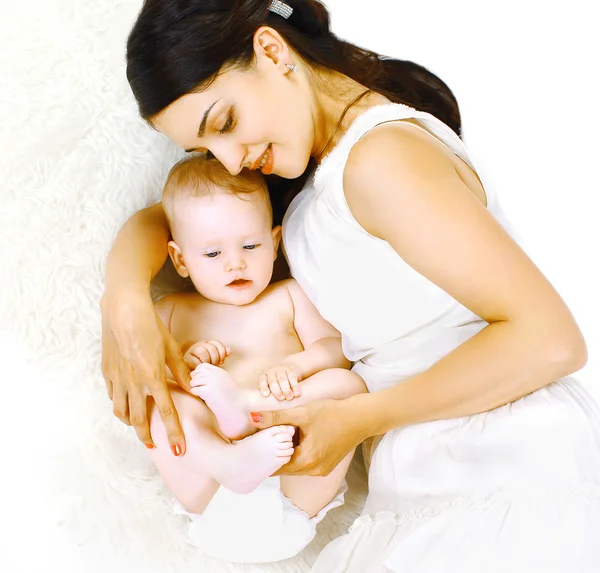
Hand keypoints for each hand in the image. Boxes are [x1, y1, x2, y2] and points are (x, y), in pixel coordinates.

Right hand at [101, 291, 191, 453]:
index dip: (173, 433)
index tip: (178, 450)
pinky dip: (120, 404)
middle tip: (154, 444)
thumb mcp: (172, 349)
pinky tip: (127, 403)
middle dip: (147, 436)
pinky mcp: (107, 372)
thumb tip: (192, 389)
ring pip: (121, 412)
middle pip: (138, 420)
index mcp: (153, 377)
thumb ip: (182, 372)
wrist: (123, 310)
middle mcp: (133, 382)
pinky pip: (113, 396)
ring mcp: (117, 378)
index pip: (166, 413)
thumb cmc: (151, 327)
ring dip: (131, 423)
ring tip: (139, 426)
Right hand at [184, 340, 230, 368]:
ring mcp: (192, 351)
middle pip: (211, 347)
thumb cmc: (207, 368)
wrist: (195, 376)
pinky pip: (195, 360)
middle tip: (215, 365)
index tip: (221, 362)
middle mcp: (199, 345)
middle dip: (215, 358)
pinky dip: (200, 365)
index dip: (221, 352)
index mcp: (208, 344)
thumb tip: (229, 351)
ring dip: (207, 361)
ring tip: (208, 367)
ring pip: (202, 352)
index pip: (217, 343)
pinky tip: (201, 369)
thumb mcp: (216, 360)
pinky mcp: (186, 358)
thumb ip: (222, 355)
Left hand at [249, 399, 366, 475]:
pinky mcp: (326, 466)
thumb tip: (251, 418)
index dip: (263, 455)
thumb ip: (275, 417)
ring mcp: (321, 470)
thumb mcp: (301, 413)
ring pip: (294, 466)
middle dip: (273, 455)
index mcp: (306, 461)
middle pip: (284, 467)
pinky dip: (297, 455)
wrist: (360, 417)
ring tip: (274, 440)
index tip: (252, 446)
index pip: (275, 466)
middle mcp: (313, 471)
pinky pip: (305, 464)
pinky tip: (294, 441)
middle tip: (260, 441)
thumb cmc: (332, 413)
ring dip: (285, 455)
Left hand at [258, 363, 301, 400]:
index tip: (266, 394)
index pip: (262, 381)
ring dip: (287, 390)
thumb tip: (264, 404)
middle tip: (282, 398)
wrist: (285, 375)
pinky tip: (297, 393)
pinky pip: (292, 378)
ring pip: (283, 380)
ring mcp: (281, 370)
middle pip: (273, 382)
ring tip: (290, 397)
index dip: (263, 387)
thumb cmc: (274, 387)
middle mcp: (271, 371)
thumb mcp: (268, 388)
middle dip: (277, 391)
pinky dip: (295, 386)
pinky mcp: (290, 370)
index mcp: (264, 376)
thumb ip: (266, 395)